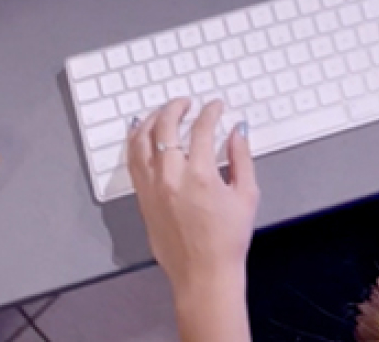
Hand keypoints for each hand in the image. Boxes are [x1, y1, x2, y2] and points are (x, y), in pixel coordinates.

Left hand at [127, 99, 258, 308]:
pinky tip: (140, 133)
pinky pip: (132, 161)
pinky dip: (135, 142)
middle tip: (186, 103)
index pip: (201, 128)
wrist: (204, 275)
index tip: (215, 107)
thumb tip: (237, 132)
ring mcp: (152, 188)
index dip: (210, 111)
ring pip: (141, 141)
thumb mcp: (246, 195)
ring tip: (161, 113)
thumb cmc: (227, 242)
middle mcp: (171, 178)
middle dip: (177, 107)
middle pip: (166, 127)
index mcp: (200, 175)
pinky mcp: (142, 199)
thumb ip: (241, 158)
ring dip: (151, 120)